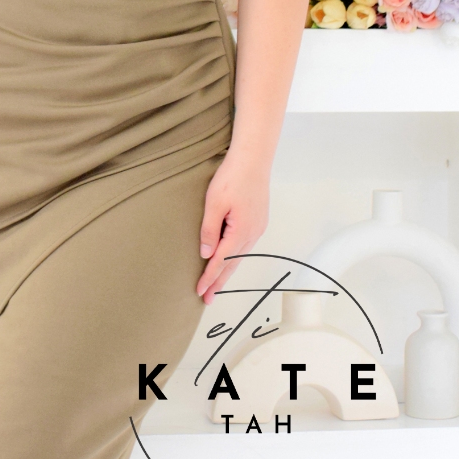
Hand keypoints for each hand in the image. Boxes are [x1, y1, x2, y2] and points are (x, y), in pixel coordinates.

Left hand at [195, 149, 270, 303]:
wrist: (253, 159)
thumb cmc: (233, 176)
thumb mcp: (214, 203)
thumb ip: (209, 230)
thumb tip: (207, 254)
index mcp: (240, 231)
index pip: (221, 262)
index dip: (209, 278)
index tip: (200, 291)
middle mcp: (252, 233)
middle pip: (233, 264)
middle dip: (219, 282)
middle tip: (207, 298)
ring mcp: (257, 227)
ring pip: (240, 256)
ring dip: (227, 271)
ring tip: (216, 284)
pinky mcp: (258, 221)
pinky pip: (245, 245)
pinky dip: (235, 257)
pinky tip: (229, 260)